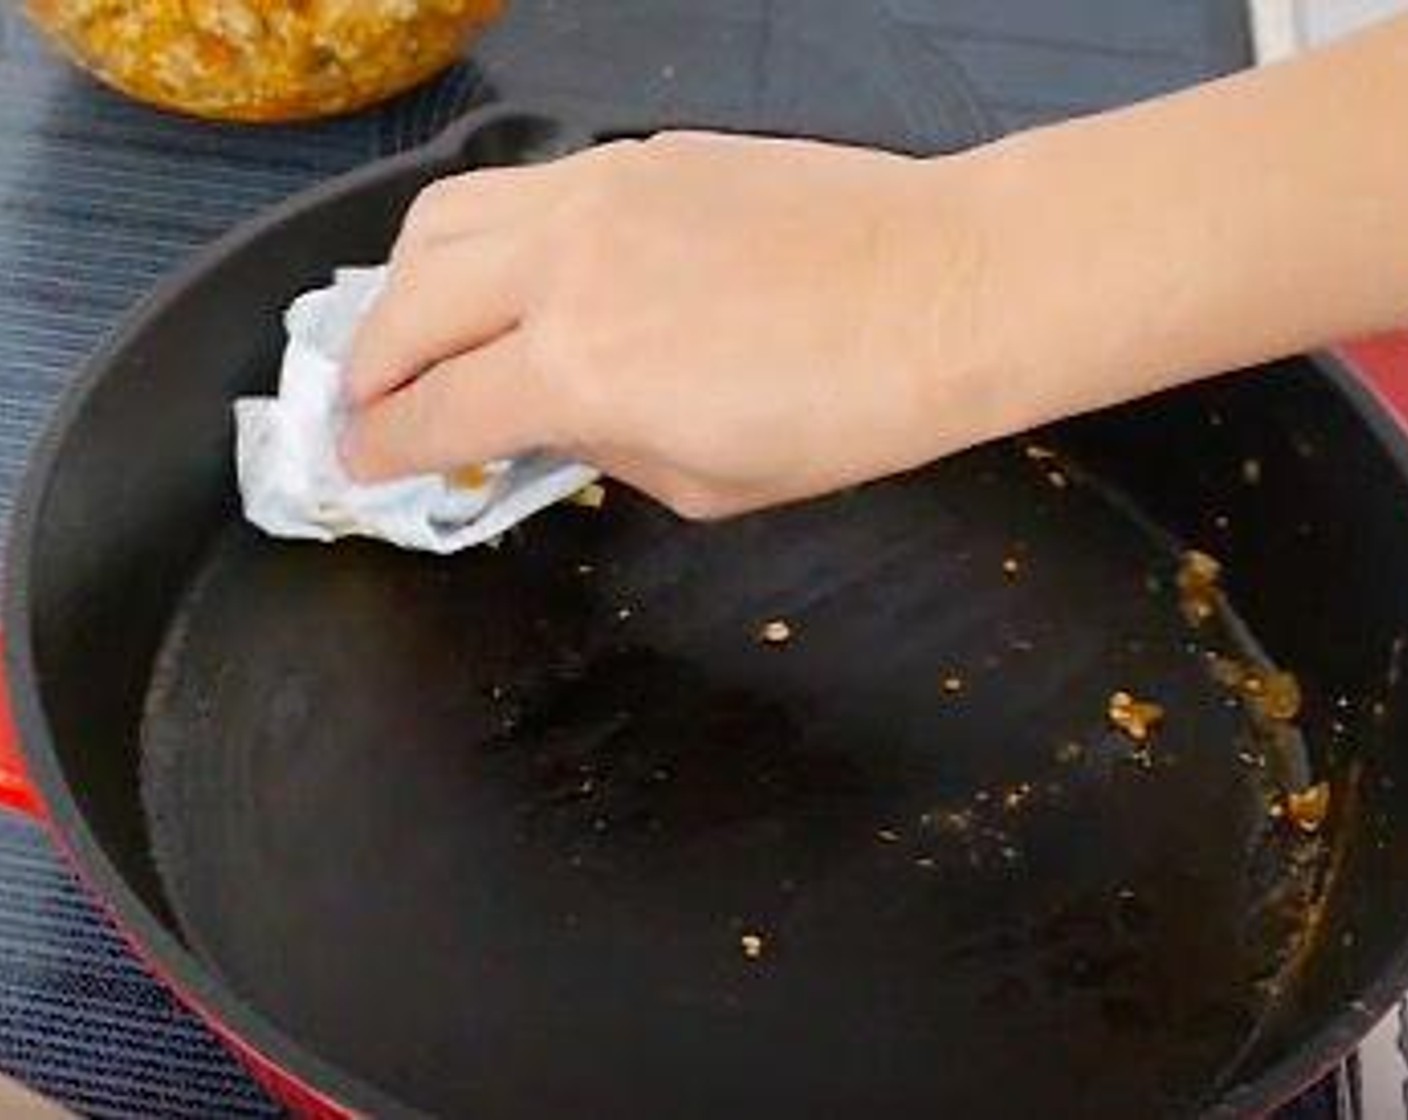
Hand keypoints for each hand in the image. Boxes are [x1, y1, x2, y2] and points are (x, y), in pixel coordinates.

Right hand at [341, 132, 1004, 517]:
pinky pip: (515, 187)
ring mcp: (594, 192)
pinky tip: (503, 270)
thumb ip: (598, 453)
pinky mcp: (636, 153)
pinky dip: (478, 235)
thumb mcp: (704, 483)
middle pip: (404, 311)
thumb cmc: (846, 411)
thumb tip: (540, 427)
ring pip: (439, 222)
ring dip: (401, 288)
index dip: (380, 449)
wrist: (943, 289)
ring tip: (413, 330)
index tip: (362, 464)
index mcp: (578, 372)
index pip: (431, 412)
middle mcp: (561, 269)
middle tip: (368, 407)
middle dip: (364, 373)